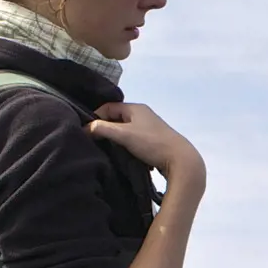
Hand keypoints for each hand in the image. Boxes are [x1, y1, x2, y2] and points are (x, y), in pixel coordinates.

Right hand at [88, 99, 205, 192]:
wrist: (181, 160)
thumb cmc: (151, 144)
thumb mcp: (124, 135)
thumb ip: (103, 129)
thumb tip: (86, 128)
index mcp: (136, 108)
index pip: (109, 107)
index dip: (96, 117)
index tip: (87, 131)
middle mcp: (143, 114)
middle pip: (117, 118)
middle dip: (105, 129)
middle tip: (95, 141)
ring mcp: (150, 128)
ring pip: (126, 131)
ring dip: (117, 139)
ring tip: (108, 150)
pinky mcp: (155, 141)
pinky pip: (135, 140)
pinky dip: (127, 146)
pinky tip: (124, 156)